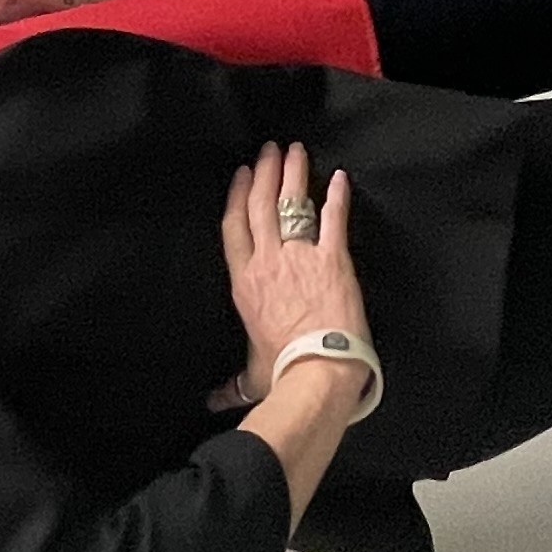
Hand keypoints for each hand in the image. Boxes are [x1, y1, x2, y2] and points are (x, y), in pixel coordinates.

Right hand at [219, 142, 367, 405]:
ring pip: (291, 203)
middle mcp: (268, 261)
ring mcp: (300, 256)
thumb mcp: (252, 375)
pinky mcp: (333, 258)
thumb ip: (232, 384)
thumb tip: (213, 401)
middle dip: (264, 173)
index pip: (235, 228)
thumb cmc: (283, 372)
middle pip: (261, 205)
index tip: (240, 176)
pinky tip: (338, 178)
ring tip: (293, 151)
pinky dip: (336, 196)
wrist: (318, 369)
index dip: (237, 197)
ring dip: (292, 174)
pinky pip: (333, 218)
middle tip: (267, 150)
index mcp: (244, 282)